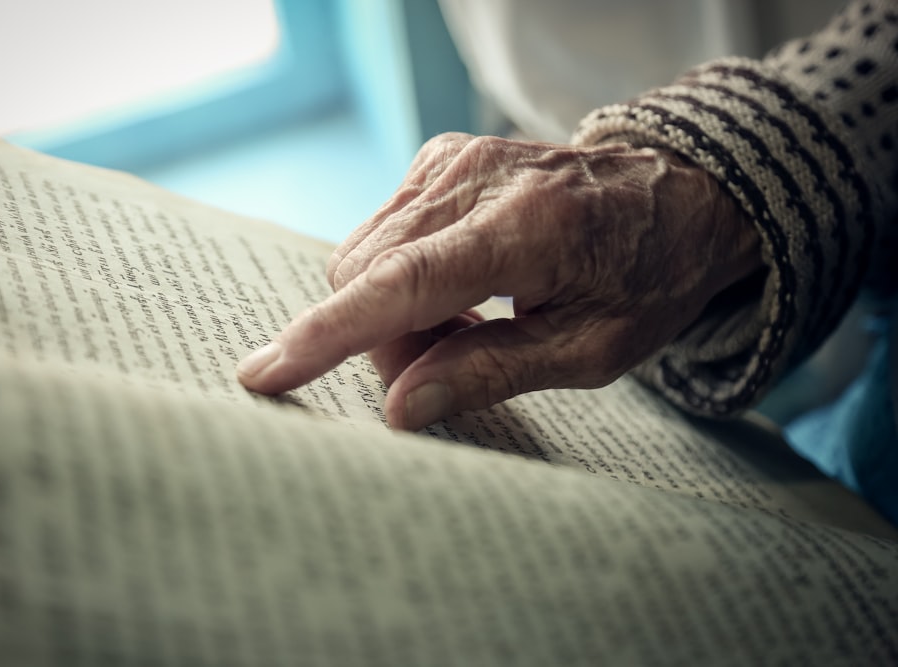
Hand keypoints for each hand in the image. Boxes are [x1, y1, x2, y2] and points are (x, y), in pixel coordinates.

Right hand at [237, 133, 760, 429]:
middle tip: (443, 370)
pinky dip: (401, 279)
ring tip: (465, 328)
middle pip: (367, 274)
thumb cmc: (648, 275)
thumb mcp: (593, 350)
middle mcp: (475, 179)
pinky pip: (383, 232)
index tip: (263, 375)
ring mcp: (453, 160)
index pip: (399, 286)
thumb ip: (491, 373)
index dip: (326, 335)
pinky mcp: (442, 158)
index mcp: (525, 229)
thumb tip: (401, 408)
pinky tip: (458, 293)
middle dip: (381, 341)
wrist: (676, 191)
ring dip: (392, 311)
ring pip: (364, 254)